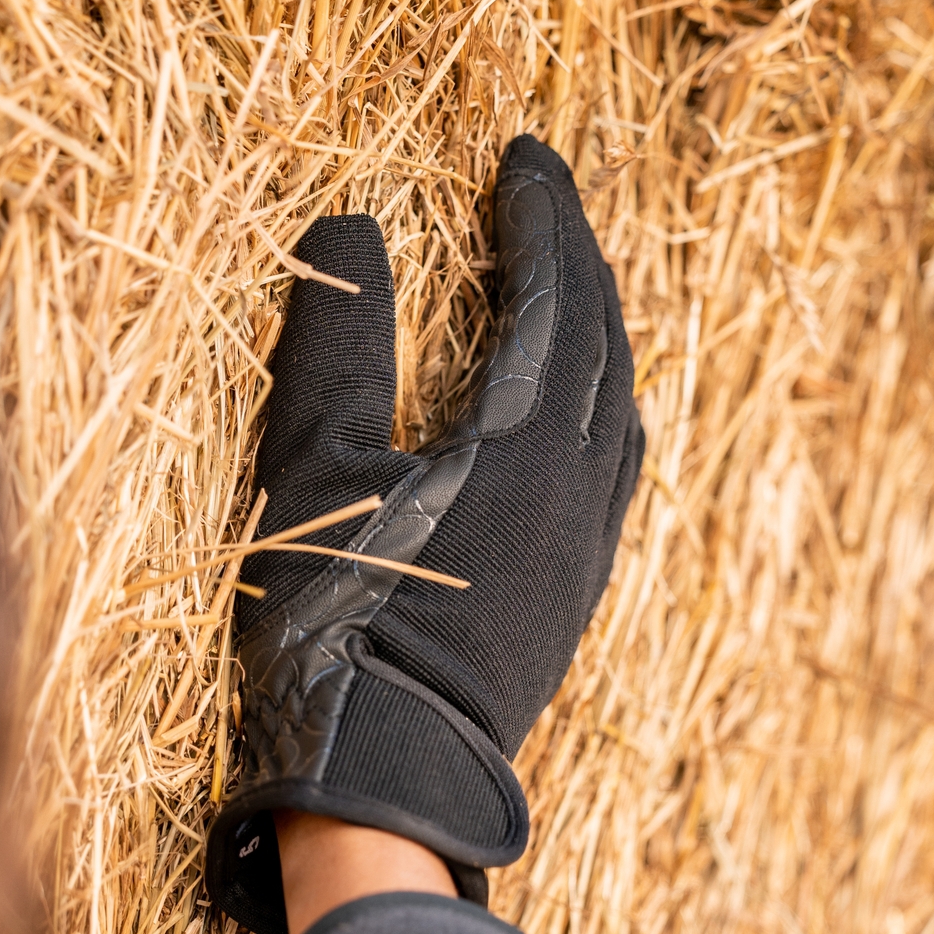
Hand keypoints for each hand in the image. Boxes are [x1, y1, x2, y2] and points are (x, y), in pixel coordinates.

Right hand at [207, 134, 642, 933]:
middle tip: (544, 200)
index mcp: (522, 445)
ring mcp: (585, 547)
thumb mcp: (312, 467)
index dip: (540, 217)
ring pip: (620, 408)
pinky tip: (573, 408)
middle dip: (578, 260)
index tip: (521, 158)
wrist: (384, 774)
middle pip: (606, 343)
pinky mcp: (574, 593)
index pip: (554, 296)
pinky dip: (602, 403)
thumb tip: (358, 228)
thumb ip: (336, 341)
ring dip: (600, 331)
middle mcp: (577, 488)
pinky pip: (615, 467)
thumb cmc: (334, 622)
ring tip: (564, 285)